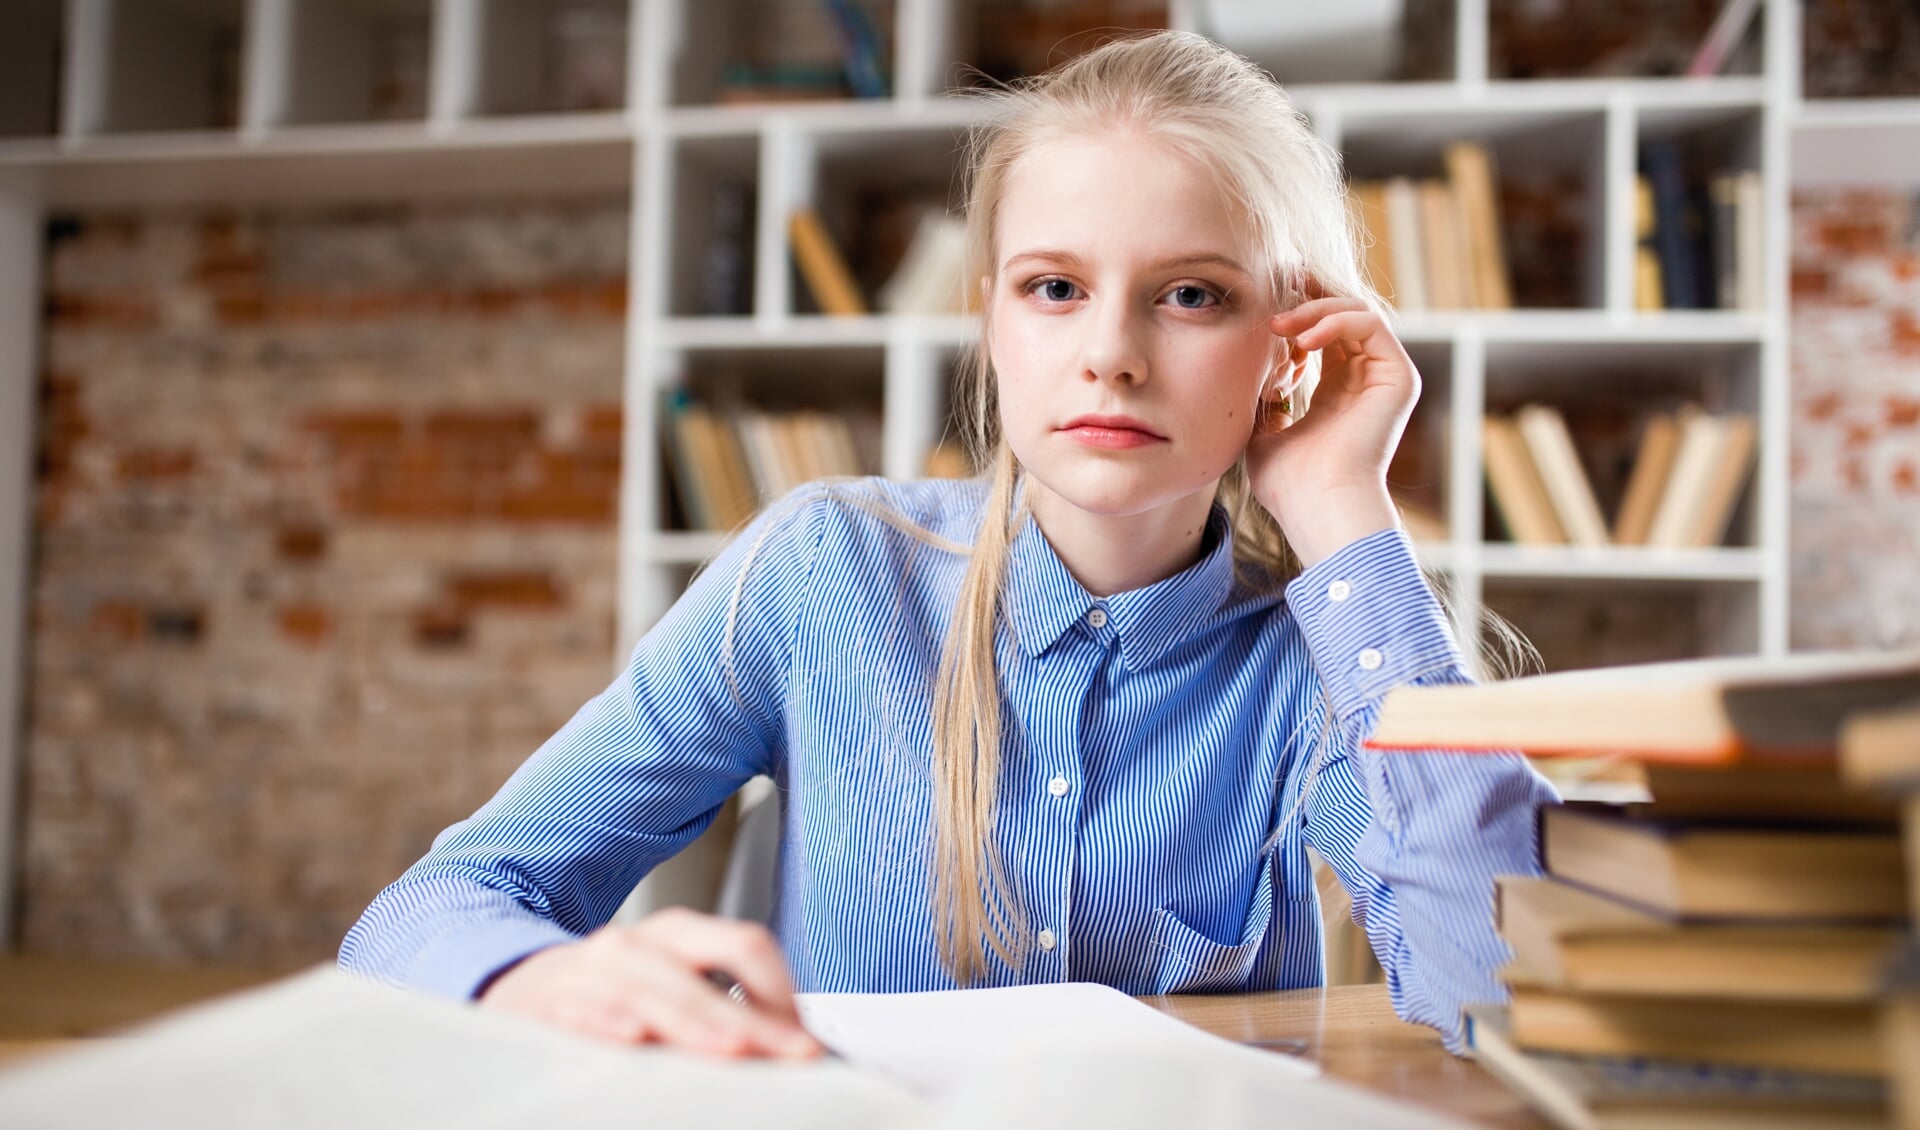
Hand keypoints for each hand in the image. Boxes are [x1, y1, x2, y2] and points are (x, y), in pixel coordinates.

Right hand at [478, 907, 825, 1058]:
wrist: (513, 984)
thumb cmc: (608, 992)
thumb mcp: (669, 984)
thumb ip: (723, 1005)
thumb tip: (789, 1039)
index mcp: (674, 935)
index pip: (743, 944)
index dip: (780, 988)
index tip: (803, 1033)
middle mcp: (634, 944)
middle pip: (701, 975)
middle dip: (751, 1018)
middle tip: (790, 1051)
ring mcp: (589, 973)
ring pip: (648, 991)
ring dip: (693, 1021)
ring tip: (732, 1046)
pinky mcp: (548, 1004)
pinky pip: (580, 1011)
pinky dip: (607, 1022)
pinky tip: (633, 1037)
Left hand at [1246, 289, 1420, 568]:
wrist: (1317, 506)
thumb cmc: (1288, 483)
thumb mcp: (1262, 431)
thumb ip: (1263, 397)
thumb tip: (1256, 370)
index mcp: (1336, 391)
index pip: (1322, 332)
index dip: (1294, 311)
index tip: (1260, 306)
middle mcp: (1365, 380)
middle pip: (1343, 313)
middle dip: (1307, 294)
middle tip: (1275, 285)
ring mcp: (1384, 377)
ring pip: (1356, 312)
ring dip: (1314, 309)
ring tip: (1279, 324)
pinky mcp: (1398, 377)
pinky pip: (1371, 324)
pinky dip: (1335, 321)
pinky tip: (1302, 339)